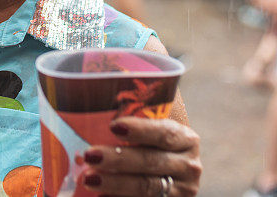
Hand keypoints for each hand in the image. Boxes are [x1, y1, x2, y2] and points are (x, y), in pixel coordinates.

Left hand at [82, 117, 200, 195]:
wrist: (168, 173)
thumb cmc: (148, 142)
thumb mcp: (149, 127)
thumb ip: (132, 114)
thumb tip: (92, 89)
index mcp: (184, 138)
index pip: (164, 132)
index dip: (140, 129)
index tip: (113, 126)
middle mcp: (188, 165)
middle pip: (150, 162)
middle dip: (118, 159)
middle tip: (89, 155)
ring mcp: (181, 190)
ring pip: (146, 187)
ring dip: (115, 183)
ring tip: (88, 178)